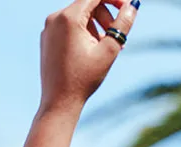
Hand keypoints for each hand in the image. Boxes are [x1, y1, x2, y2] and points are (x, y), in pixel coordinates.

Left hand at [38, 0, 136, 114]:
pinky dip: (84, 32)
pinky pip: (70, 26)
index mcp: (68, 17)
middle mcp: (55, 18)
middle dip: (107, 15)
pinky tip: (93, 50)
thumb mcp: (109, 50)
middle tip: (119, 36)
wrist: (59, 102)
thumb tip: (132, 5)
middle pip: (88, 4)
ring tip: (106, 46)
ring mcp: (48, 28)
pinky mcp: (47, 38)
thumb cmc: (84, 79)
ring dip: (97, 25)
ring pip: (80, 15)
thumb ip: (123, 24)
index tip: (128, 7)